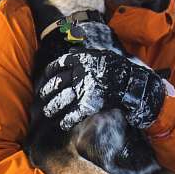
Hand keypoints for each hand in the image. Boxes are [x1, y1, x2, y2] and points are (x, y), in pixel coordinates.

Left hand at [38, 48, 166, 129]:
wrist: (132, 81)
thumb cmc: (117, 68)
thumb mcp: (100, 54)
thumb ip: (84, 53)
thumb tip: (70, 48)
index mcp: (80, 61)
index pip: (58, 65)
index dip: (50, 72)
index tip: (46, 77)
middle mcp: (78, 75)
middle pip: (56, 84)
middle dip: (47, 92)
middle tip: (43, 97)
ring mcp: (82, 90)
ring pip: (60, 100)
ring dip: (52, 107)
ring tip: (48, 112)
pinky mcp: (88, 105)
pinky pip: (73, 115)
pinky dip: (67, 121)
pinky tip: (63, 125)